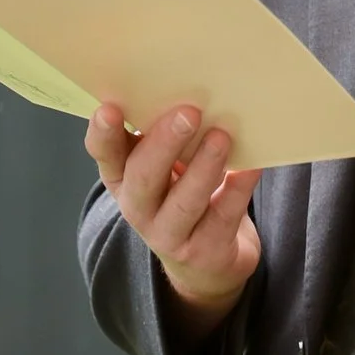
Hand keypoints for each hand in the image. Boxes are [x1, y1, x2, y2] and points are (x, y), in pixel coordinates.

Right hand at [83, 103, 261, 337]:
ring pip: (185, 202)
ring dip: (204, 167)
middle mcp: (138, 208)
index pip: (105, 155)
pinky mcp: (206, 251)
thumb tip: (190, 92)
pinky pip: (223, 218)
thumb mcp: (164, 168)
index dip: (104, 134)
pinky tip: (251, 167)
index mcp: (122, 178)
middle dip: (165, 144)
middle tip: (189, 113)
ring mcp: (170, 235)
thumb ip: (164, 137)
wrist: (206, 263)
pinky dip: (237, 190)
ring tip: (221, 137)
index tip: (109, 108)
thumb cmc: (181, 195)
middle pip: (144, 178)